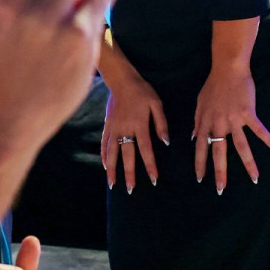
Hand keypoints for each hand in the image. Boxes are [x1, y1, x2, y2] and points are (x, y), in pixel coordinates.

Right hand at [101, 65, 168, 192]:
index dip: (150, 166)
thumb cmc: (142, 91)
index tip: (153, 179)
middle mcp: (125, 129)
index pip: (146, 150)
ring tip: (113, 184)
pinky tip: (105, 166)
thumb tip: (166, 142)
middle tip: (130, 190)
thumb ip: (161, 123)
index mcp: (140, 125)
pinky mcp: (107, 126)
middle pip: (127, 156)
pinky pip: (104, 143)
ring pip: (112, 153)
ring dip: (113, 170)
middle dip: (129, 174)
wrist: (121, 80)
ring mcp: (114, 128)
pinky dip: (104, 156)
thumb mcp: (156, 104)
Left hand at [193, 67, 269, 193]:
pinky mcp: (248, 114)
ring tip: (254, 179)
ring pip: (241, 146)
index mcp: (206, 121)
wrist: (228, 69)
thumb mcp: (200, 103)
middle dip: (220, 172)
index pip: (200, 147)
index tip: (200, 179)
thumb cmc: (213, 85)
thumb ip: (198, 121)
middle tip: (221, 189)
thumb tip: (194, 137)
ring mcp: (234, 120)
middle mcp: (219, 124)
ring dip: (248, 164)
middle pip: (219, 152)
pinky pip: (259, 131)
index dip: (200, 163)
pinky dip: (269, 141)